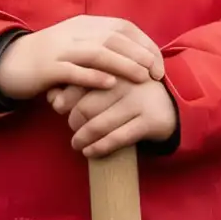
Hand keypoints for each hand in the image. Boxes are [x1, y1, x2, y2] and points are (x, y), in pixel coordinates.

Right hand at [0, 16, 164, 103]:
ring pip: (98, 52)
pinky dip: (94, 76)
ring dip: (123, 64)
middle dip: (140, 54)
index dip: (144, 43)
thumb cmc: (48, 59)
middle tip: (156, 73)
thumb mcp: (75, 45)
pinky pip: (74, 71)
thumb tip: (135, 56)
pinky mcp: (47, 68)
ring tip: (142, 77)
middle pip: (114, 38)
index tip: (158, 62)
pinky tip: (110, 84)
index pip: (122, 27)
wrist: (8, 64)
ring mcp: (60, 49)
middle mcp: (74, 32)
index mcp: (84, 24)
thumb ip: (100, 46)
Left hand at [48, 75, 177, 157]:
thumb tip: (50, 97)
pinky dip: (99, 148)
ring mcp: (138, 101)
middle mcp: (126, 82)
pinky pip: (116, 138)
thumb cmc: (128, 93)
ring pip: (98, 125)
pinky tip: (89, 152)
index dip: (64, 98)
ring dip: (82, 138)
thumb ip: (79, 85)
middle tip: (71, 128)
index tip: (58, 107)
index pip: (79, 83)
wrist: (170, 105)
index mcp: (114, 67)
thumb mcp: (107, 84)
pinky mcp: (149, 121)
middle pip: (85, 107)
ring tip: (76, 143)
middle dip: (72, 121)